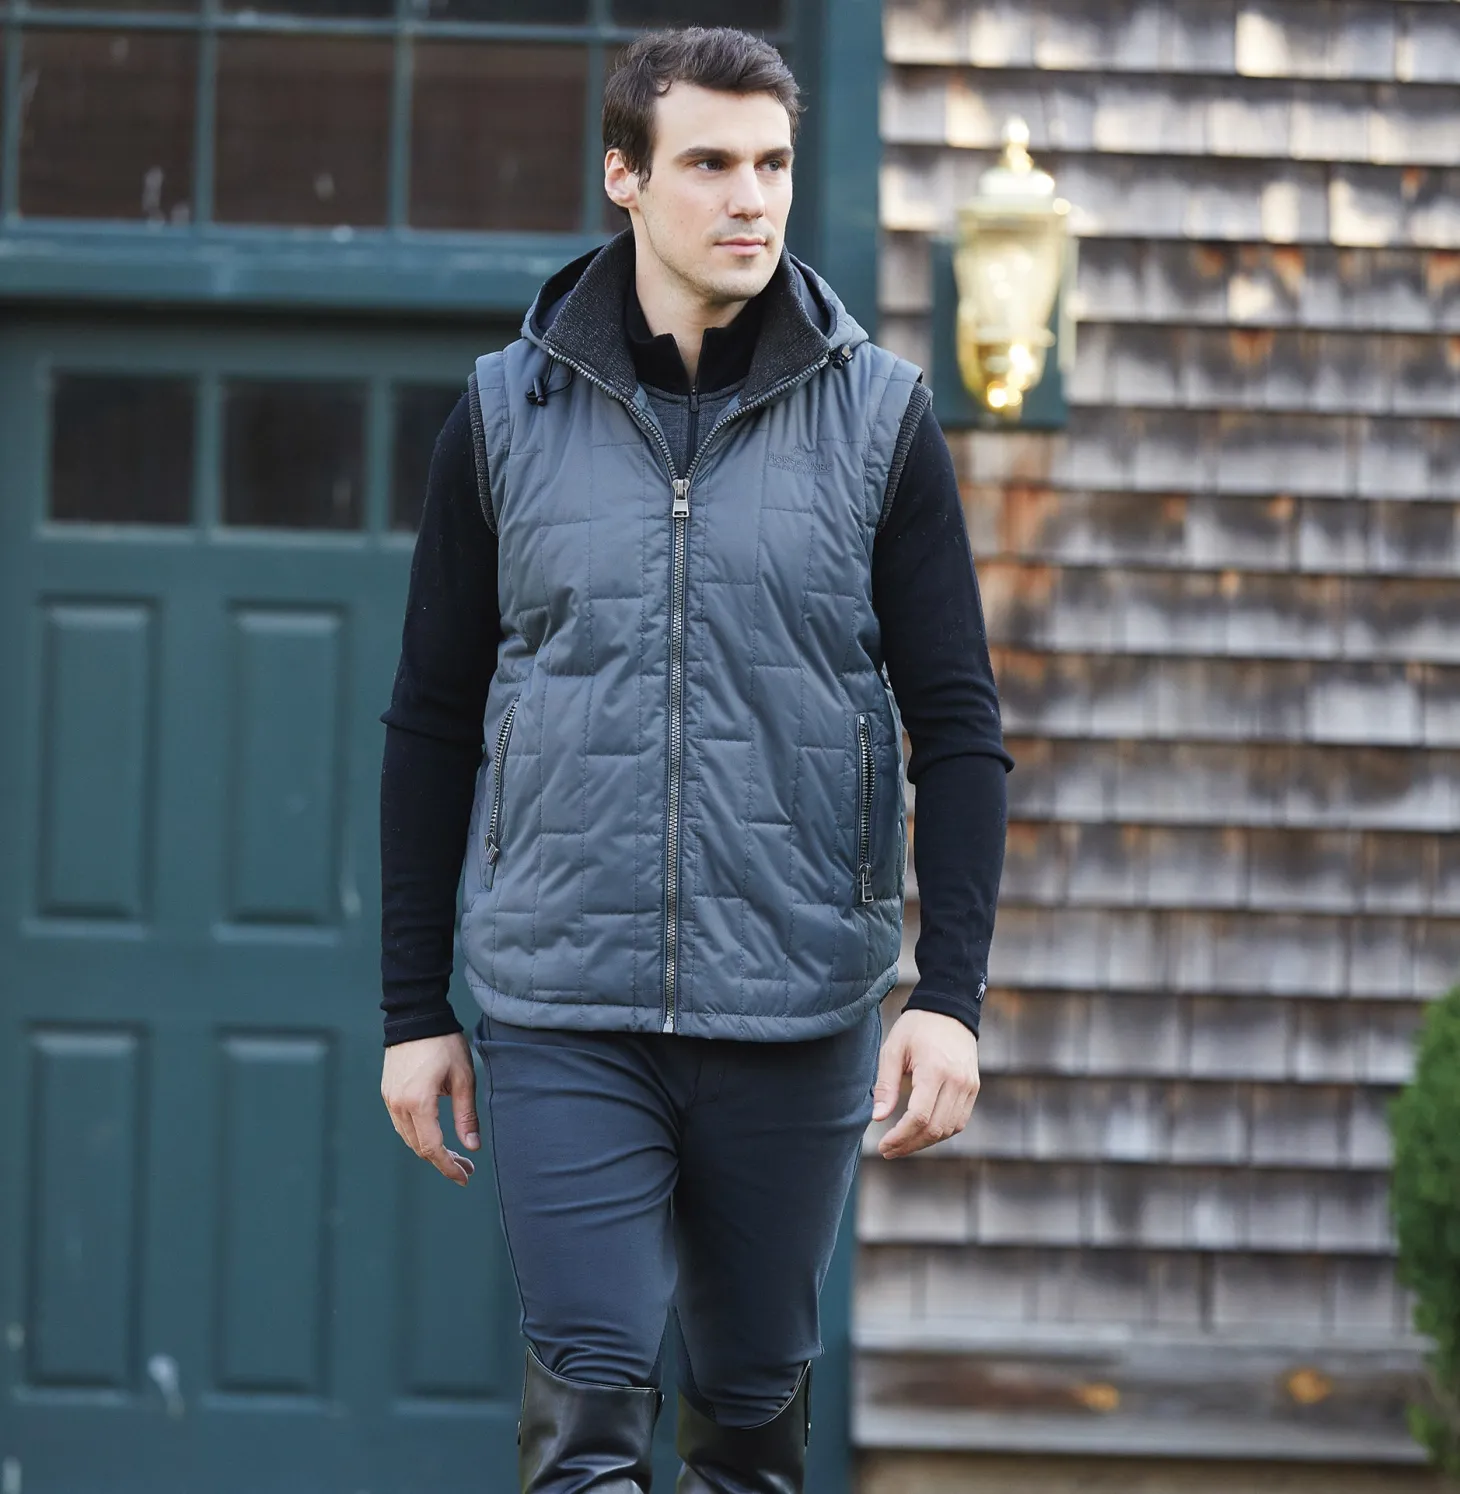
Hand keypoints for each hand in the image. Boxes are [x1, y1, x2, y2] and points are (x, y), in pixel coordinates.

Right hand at [381, 1032, 480, 1185]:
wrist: (416, 1017)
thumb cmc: (445, 1044)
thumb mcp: (463, 1079)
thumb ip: (466, 1115)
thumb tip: (472, 1147)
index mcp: (418, 1102)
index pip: (432, 1148)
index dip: (449, 1167)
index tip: (465, 1177)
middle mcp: (398, 1105)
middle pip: (419, 1147)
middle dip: (443, 1161)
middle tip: (467, 1167)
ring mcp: (390, 1099)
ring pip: (409, 1138)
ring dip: (430, 1150)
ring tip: (455, 1154)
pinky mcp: (388, 1093)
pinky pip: (401, 1124)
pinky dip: (419, 1135)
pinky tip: (436, 1135)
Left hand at [872, 1009, 979, 1158]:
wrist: (949, 1009)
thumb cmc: (916, 1028)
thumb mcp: (893, 1049)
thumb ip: (886, 1085)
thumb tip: (878, 1118)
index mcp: (934, 1070)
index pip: (919, 1116)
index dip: (900, 1137)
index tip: (883, 1147)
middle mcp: (957, 1081)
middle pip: (935, 1128)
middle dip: (910, 1145)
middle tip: (888, 1151)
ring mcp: (969, 1086)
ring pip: (949, 1129)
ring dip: (925, 1142)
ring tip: (902, 1144)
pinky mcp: (974, 1088)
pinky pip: (959, 1121)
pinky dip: (940, 1132)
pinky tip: (921, 1132)